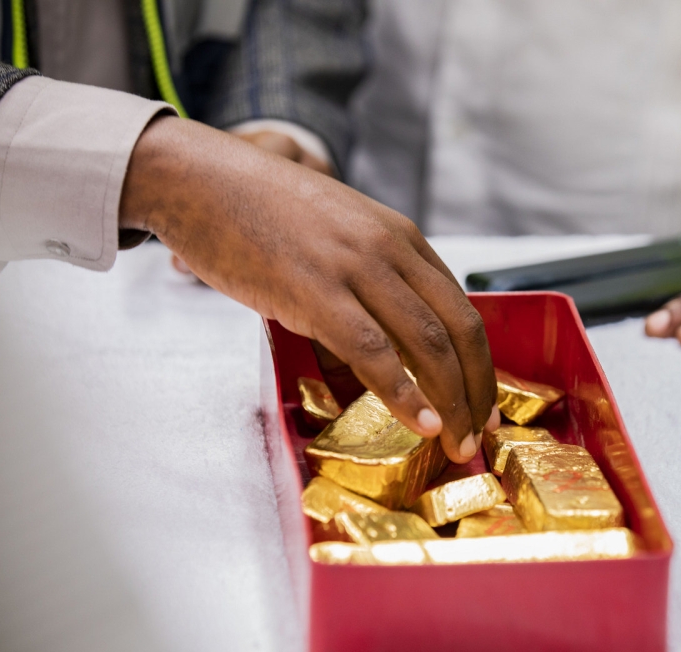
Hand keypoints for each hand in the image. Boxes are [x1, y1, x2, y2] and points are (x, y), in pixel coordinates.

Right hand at [121, 116, 499, 462]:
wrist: (198, 177)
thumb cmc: (261, 209)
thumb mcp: (338, 234)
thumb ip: (368, 280)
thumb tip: (377, 348)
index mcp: (400, 237)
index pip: (461, 308)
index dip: (480, 363)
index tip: (482, 402)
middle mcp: (389, 249)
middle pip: (459, 330)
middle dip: (478, 390)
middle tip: (479, 435)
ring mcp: (354, 269)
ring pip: (427, 344)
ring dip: (451, 402)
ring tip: (457, 444)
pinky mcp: (314, 292)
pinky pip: (373, 352)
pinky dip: (403, 394)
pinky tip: (420, 425)